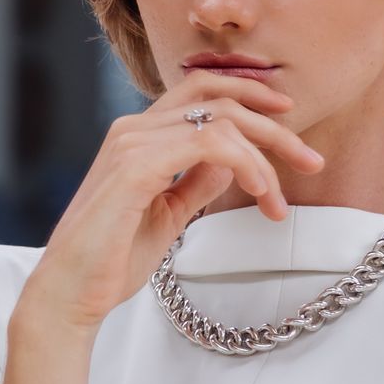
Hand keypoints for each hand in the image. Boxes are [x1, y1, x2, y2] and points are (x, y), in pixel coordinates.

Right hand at [18, 73, 323, 335]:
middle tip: (312, 161)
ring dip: (264, 156)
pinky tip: (258, 192)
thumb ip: (195, 182)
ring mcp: (131, 144)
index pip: (200, 90)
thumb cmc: (112, 260)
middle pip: (217, 97)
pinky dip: (244, 163)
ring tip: (277, 200)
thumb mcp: (168, 215)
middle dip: (274, 125)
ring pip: (219, 120)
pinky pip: (206, 144)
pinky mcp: (134, 168)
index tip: (289, 121)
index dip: (249, 96)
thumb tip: (232, 162)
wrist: (70, 292)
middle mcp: (132, 129)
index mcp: (138, 135)